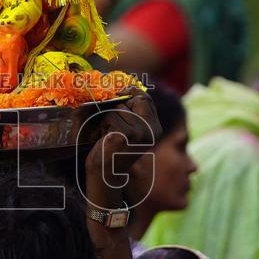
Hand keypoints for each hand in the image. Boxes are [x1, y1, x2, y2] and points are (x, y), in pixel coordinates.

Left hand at [84, 87, 159, 206]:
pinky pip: (110, 117)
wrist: (104, 174)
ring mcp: (140, 133)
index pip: (146, 98)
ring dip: (108, 118)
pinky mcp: (125, 136)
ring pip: (119, 108)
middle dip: (118, 106)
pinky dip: (103, 125)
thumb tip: (124, 84)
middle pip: (134, 99)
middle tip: (110, 123)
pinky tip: (105, 139)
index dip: (130, 91)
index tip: (118, 90)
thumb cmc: (112, 149)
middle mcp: (152, 131)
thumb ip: (130, 111)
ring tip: (107, 134)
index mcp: (155, 129)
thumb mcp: (127, 129)